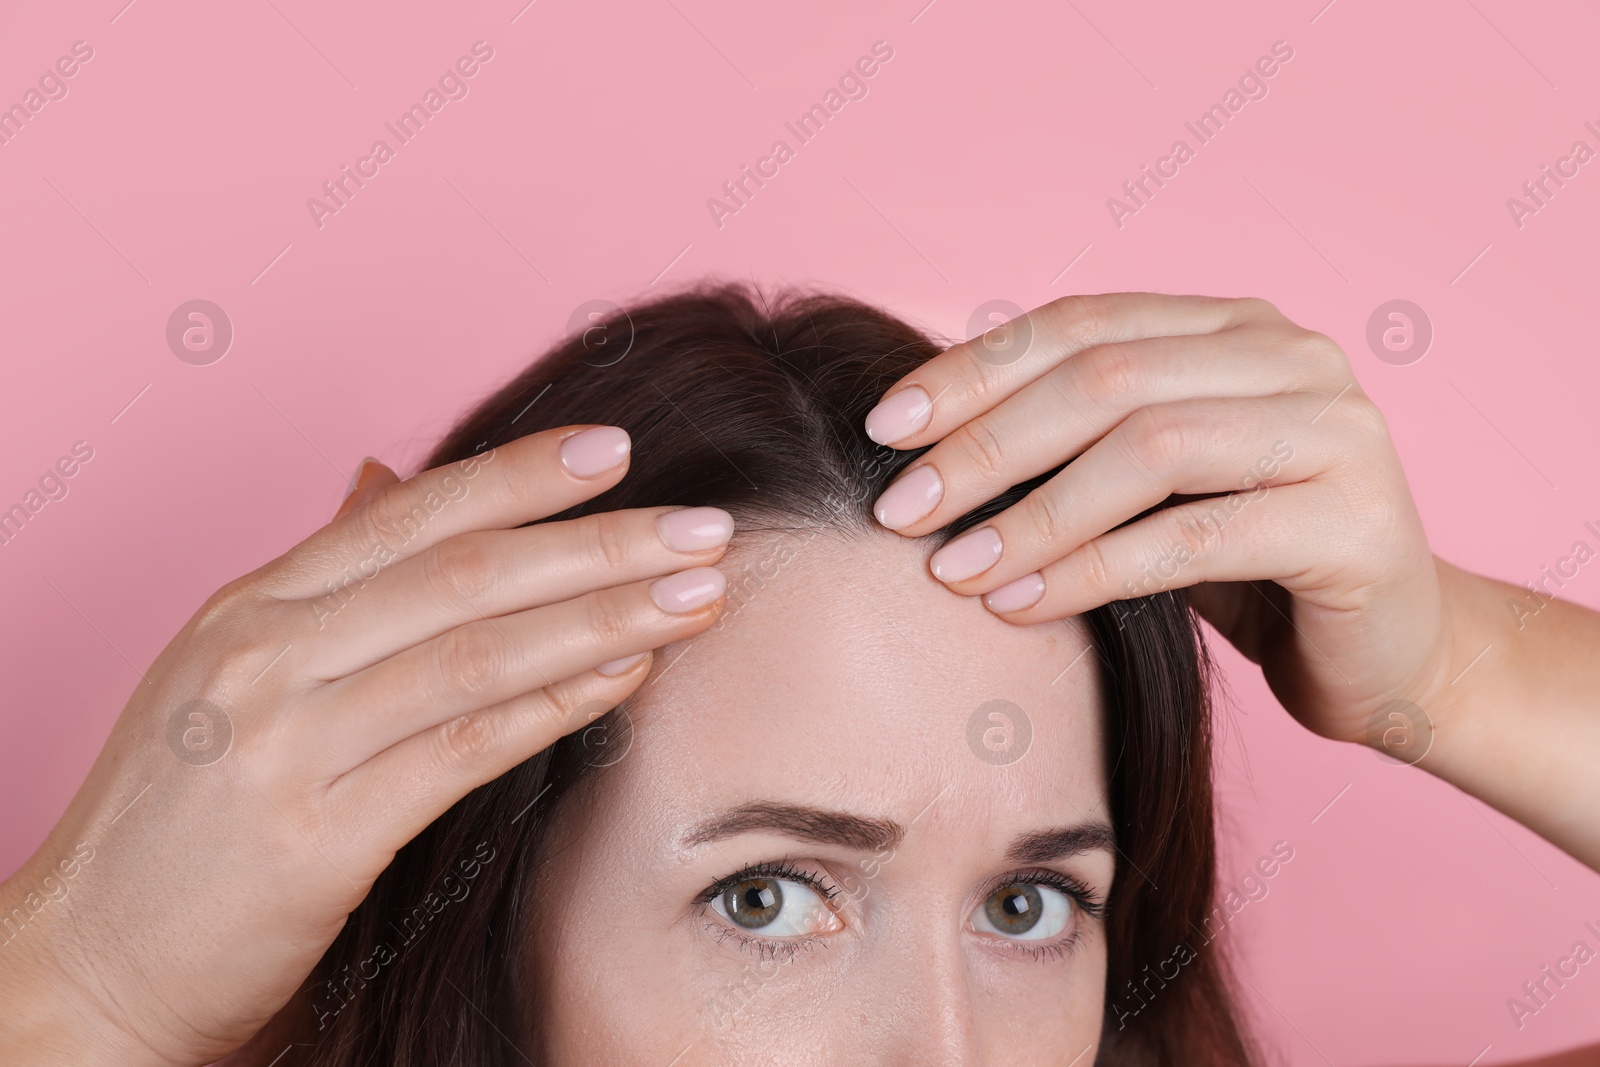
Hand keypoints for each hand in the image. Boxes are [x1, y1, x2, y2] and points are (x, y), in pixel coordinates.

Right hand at [0, 426, 733, 1065]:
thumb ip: (320, 582)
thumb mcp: (224, 669)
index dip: (520, 477)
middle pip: (464, 573)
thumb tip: (383, 479)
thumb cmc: (172, 817)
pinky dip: (556, 706)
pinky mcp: (317, 837)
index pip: (411, 516)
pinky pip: (463, 750)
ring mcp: (285, 742)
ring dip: (603, 616)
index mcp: (252, 607)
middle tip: (703, 525)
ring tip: (696, 594)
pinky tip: (628, 676)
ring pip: (477, 652)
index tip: (617, 450)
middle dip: (598, 542)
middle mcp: (267, 656)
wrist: (87, 958)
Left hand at [862, 292, 1448, 749]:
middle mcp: (1292, 356)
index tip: (885, 426)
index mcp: (1233, 329)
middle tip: (900, 510)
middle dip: (985, 445)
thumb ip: (1078, 439)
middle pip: (1104, 378)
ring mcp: (1336, 431)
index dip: (974, 370)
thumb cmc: (1249, 566)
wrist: (1393, 653)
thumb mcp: (1154, 485)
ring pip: (1147, 451)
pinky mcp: (1355, 523)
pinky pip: (1191, 540)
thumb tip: (924, 443)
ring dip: (1030, 515)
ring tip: (949, 571)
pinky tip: (1019, 606)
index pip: (1080, 325)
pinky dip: (1089, 572)